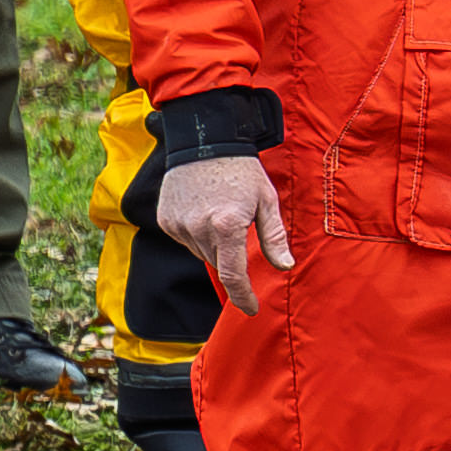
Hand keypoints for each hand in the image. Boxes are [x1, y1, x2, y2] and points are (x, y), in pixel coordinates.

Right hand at [146, 148, 290, 314]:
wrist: (203, 141)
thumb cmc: (241, 170)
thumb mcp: (266, 200)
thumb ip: (274, 237)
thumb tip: (284, 266)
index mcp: (228, 227)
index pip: (233, 277)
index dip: (243, 298)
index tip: (250, 309)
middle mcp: (199, 229)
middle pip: (218, 264)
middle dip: (231, 259)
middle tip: (238, 230)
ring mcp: (179, 225)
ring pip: (201, 253)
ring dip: (214, 245)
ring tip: (220, 213)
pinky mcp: (166, 220)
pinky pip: (185, 240)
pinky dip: (197, 234)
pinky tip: (204, 211)